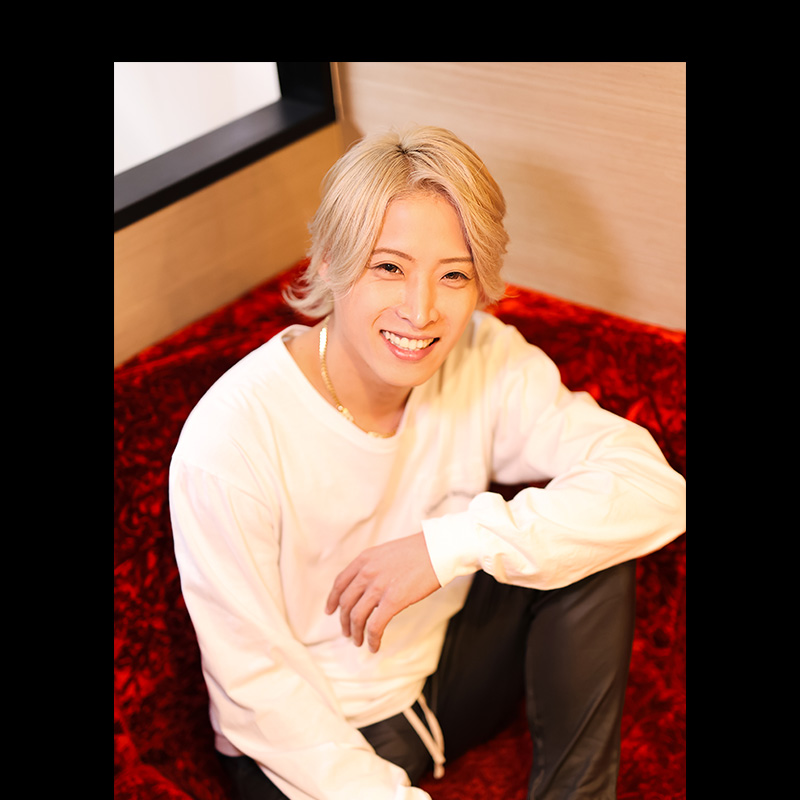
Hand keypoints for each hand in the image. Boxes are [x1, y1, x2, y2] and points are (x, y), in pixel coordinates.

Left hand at [325, 533, 440, 652]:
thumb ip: (373, 566)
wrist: (438, 549)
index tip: (330, 611)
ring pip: (357, 616)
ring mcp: (379, 586)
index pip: (340, 583)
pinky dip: (371, 638)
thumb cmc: (418, 551)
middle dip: (344, 621)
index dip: (332, 599)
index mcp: (364, 559)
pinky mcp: (393, 600)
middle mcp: (367, 572)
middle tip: (347, 632)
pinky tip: (374, 646)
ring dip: (355, 632)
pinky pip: (375, 625)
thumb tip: (368, 585)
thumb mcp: (387, 553)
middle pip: (346, 603)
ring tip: (358, 642)